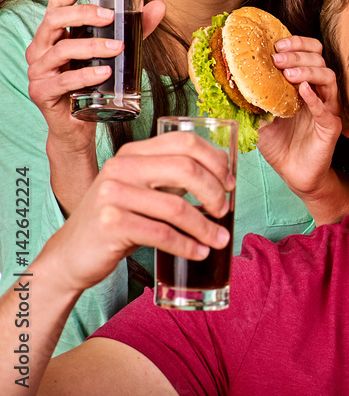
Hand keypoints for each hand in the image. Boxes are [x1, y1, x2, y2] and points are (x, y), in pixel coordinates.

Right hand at [26, 0, 165, 155]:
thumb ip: (135, 29)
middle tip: (110, 16)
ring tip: (117, 48)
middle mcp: (40, 49)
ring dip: (91, 46)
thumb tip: (159, 5)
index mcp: (54, 35)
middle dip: (82, 14)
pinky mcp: (42, 93)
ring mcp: (39, 71)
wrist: (77, 124)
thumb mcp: (115, 52)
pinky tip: (104, 73)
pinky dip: (85, 76)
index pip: (56, 5)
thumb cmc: (93, 82)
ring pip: (60, 50)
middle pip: (54, 21)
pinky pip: (63, 81)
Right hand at [40, 132, 232, 294]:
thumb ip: (173, 177)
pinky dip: (187, 245)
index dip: (215, 161)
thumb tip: (223, 171)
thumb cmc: (117, 221)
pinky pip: (161, 234)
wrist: (71, 254)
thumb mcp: (143, 190)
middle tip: (225, 211)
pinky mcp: (110, 223)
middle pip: (186, 168)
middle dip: (215, 192)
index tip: (230, 183)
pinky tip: (198, 253)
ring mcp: (113, 194)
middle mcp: (122, 167)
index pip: (185, 142)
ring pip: (176, 206)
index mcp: (134, 152)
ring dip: (205, 226)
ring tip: (218, 239)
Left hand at [258, 35, 347, 199]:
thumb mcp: (258, 116)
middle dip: (298, 55)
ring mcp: (328, 108)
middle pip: (319, 61)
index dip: (297, 44)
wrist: (293, 174)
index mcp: (304, 84)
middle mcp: (319, 92)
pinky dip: (316, 98)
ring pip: (328, 79)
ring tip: (288, 74)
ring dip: (308, 72)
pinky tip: (302, 91)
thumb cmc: (280, 144)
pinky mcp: (331, 127)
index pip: (310, 53)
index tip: (277, 45)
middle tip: (277, 59)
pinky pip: (327, 109)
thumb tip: (224, 82)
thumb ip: (250, 98)